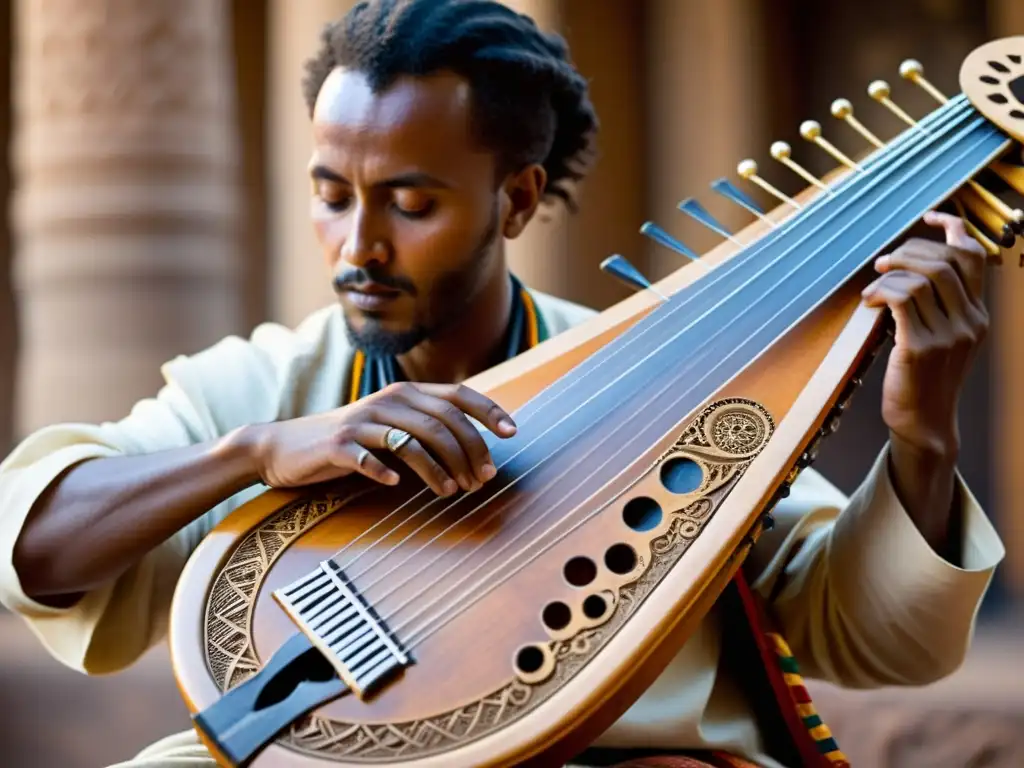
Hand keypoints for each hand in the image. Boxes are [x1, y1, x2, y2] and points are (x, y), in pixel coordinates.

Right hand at [251, 382, 516, 495]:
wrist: (283, 448)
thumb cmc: (348, 442)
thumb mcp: (390, 429)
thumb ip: (426, 430)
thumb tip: (475, 449)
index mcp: (405, 394)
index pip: (457, 395)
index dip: (488, 411)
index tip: (512, 433)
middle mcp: (387, 401)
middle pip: (442, 421)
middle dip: (469, 452)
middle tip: (482, 481)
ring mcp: (361, 421)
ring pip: (413, 440)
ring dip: (439, 468)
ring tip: (452, 492)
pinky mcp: (337, 444)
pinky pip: (367, 456)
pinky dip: (385, 470)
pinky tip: (396, 485)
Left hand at [860, 210, 990, 555]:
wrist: (924, 424)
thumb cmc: (923, 379)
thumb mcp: (942, 339)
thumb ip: (937, 306)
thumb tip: (910, 267)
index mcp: (978, 316)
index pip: (974, 257)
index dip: (953, 229)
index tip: (930, 217)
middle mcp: (971, 322)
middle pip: (945, 260)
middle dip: (910, 250)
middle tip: (885, 261)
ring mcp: (949, 336)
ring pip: (922, 277)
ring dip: (892, 271)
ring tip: (874, 282)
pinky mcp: (921, 348)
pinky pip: (902, 299)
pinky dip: (883, 291)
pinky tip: (870, 302)